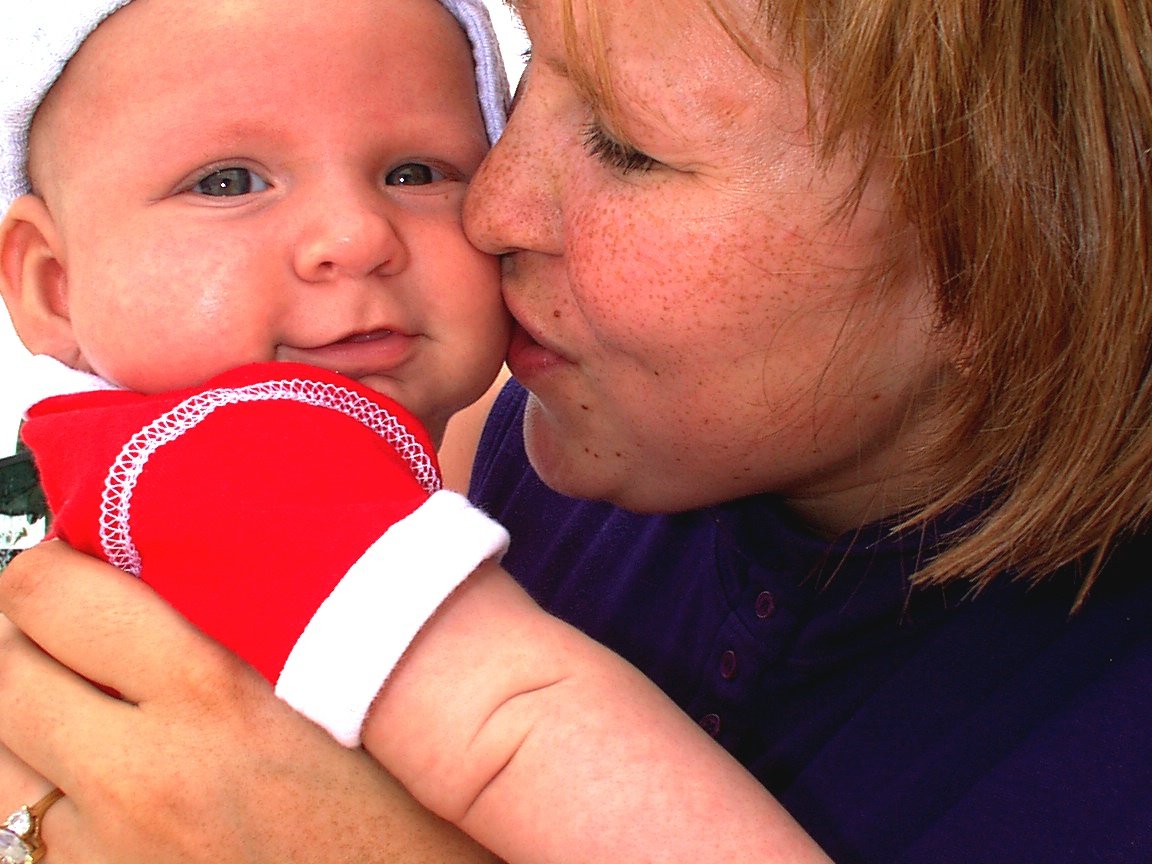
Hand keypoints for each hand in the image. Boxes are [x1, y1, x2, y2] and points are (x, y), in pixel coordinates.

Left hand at [0, 541, 499, 862]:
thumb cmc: (412, 808)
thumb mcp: (351, 686)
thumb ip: (271, 612)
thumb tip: (196, 554)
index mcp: (214, 696)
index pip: (50, 598)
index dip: (48, 565)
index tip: (74, 557)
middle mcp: (142, 778)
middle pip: (5, 675)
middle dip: (27, 635)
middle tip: (72, 620)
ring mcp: (113, 855)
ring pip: (2, 762)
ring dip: (28, 717)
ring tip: (81, 700)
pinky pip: (30, 838)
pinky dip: (48, 794)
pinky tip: (104, 781)